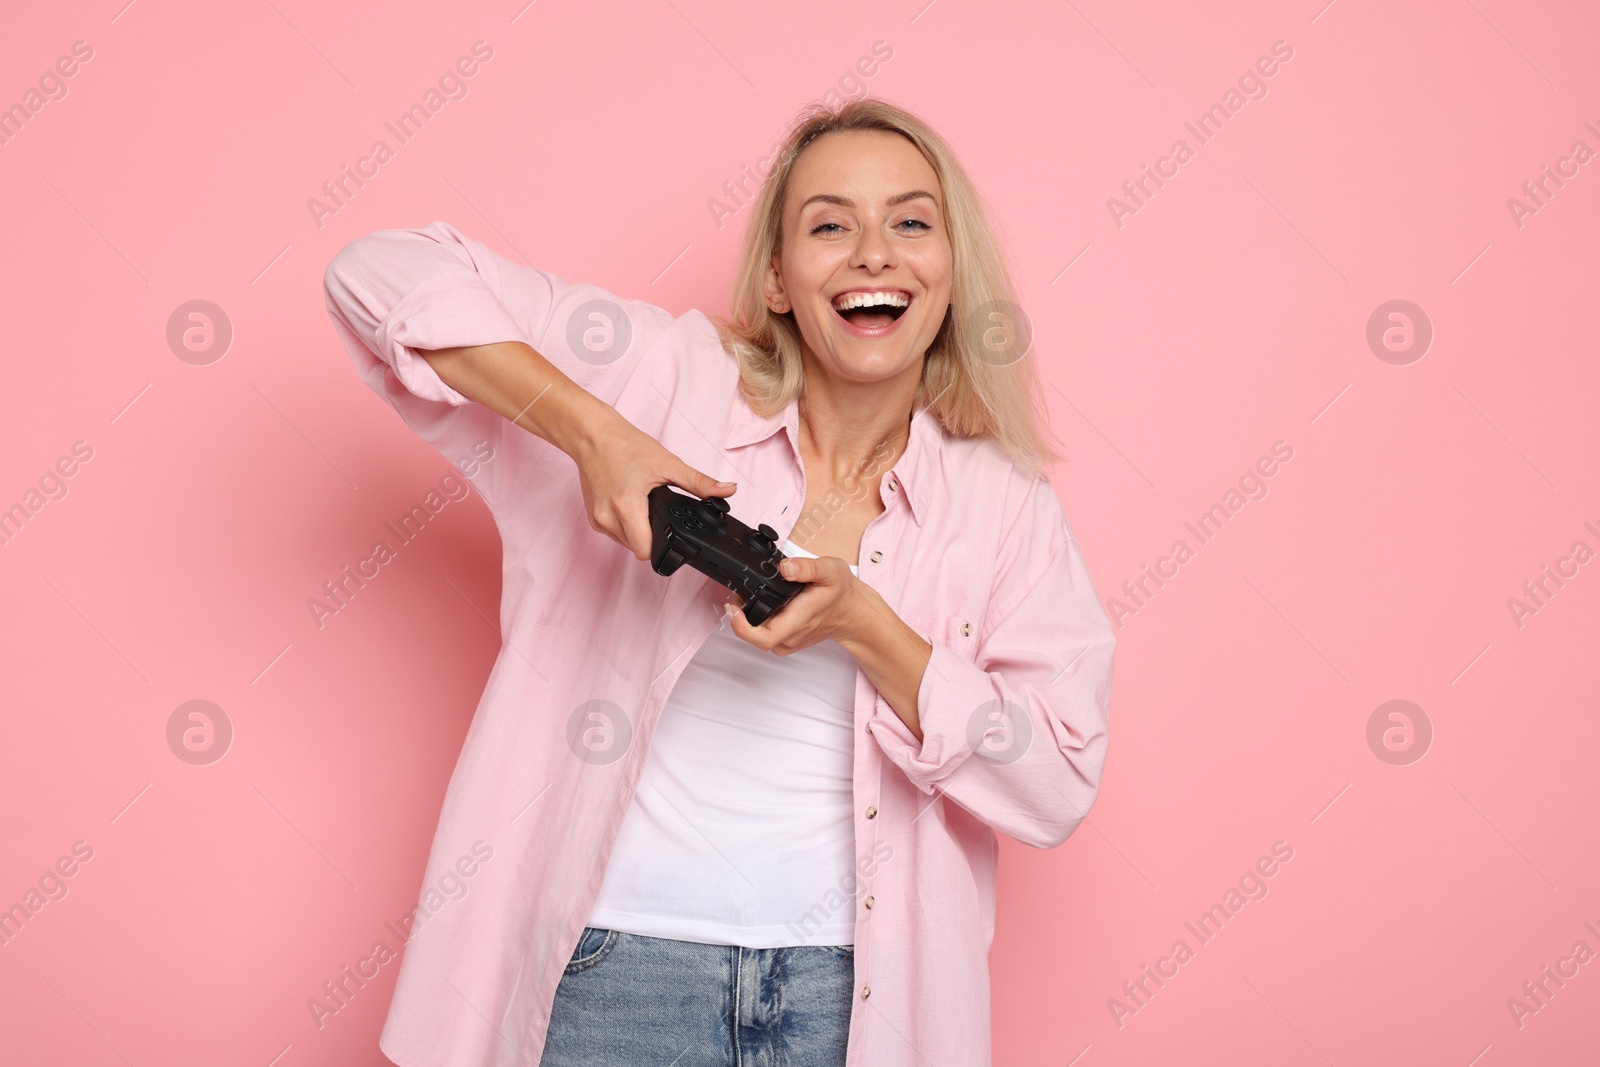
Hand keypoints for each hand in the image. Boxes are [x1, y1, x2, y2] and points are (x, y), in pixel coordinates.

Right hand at [568, 406, 734, 560]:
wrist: (592, 434)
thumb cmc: (624, 445)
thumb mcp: (667, 463)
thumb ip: (699, 483)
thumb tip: (728, 490)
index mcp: (626, 507)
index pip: (646, 551)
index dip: (662, 543)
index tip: (670, 529)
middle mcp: (607, 518)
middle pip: (637, 548)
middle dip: (652, 536)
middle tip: (657, 510)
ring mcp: (597, 519)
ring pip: (626, 542)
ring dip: (638, 532)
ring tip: (642, 504)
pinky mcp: (592, 517)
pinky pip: (615, 533)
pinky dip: (625, 524)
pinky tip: (630, 504)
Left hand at [723, 555, 869, 653]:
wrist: (854, 612)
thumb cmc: (843, 592)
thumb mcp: (830, 570)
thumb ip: (807, 567)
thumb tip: (784, 568)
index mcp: (800, 618)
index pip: (764, 637)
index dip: (741, 627)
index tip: (734, 609)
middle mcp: (792, 634)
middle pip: (755, 636)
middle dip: (739, 616)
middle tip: (737, 594)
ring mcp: (790, 640)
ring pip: (759, 635)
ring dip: (747, 619)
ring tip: (746, 596)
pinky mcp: (788, 640)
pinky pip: (766, 635)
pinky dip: (757, 622)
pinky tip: (760, 605)